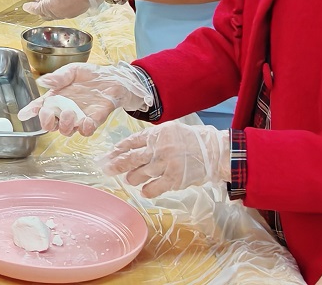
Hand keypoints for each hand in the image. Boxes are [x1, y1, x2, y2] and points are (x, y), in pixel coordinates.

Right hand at [17, 62, 152, 136]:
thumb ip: (59, 77)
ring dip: (64, 125)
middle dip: (46, 122)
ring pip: (66, 130)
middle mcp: (64, 110)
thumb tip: (42, 81)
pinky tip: (85, 120)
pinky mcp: (93, 120)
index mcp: (56, 97)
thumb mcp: (72, 70)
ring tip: (69, 112)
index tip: (23, 115)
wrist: (113, 78)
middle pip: (50, 124)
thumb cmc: (90, 74)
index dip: (30, 111)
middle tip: (49, 114)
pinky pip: (85, 131)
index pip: (40, 107)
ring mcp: (78, 117)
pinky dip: (84, 129)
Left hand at [24, 0, 102, 19]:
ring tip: (45, 3)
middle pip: (44, 14)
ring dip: (48, 10)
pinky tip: (57, 4)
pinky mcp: (75, 12)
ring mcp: (67, 14)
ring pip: (53, 15)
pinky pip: (62, 13)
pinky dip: (56, 10)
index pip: (36, 9)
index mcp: (50, 6)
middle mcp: (58, 13)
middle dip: (38, 10)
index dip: (30, 7)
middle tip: (34, 5)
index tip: (25, 6)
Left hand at [100, 122, 230, 197]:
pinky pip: (153, 188)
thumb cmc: (192, 139)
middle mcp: (158, 149)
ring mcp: (165, 165)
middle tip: (106, 170)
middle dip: (115, 165)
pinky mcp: (174, 180)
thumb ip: (151, 137)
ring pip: (139, 175)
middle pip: (130, 159)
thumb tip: (131, 146)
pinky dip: (146, 191)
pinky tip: (143, 191)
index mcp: (156, 135)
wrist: (214, 152)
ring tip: (130, 179)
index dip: (117, 150)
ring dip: (131, 178)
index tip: (108, 155)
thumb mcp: (169, 130)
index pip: (130, 142)